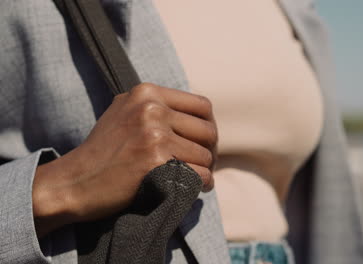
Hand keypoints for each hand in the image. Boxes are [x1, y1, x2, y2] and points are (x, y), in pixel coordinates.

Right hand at [32, 83, 216, 236]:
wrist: (73, 182)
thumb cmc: (102, 152)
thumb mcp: (124, 113)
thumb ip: (155, 106)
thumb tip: (196, 115)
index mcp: (147, 92)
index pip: (202, 105)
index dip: (209, 127)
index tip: (203, 143)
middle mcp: (152, 108)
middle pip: (208, 130)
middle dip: (210, 151)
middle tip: (202, 165)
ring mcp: (154, 134)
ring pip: (205, 155)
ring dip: (205, 170)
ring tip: (196, 178)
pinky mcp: (156, 160)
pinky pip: (199, 174)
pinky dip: (201, 184)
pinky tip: (195, 188)